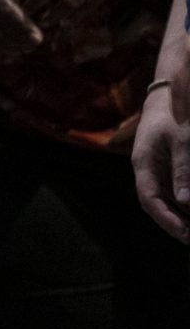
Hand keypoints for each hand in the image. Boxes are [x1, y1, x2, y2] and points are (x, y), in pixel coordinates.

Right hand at [0, 0, 41, 52]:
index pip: (8, 11)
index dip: (23, 25)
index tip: (39, 38)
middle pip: (7, 32)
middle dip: (28, 39)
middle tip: (49, 36)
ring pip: (1, 41)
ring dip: (21, 45)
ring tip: (39, 41)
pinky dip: (9, 47)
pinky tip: (22, 47)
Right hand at [135, 75, 189, 244]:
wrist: (169, 94)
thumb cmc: (175, 115)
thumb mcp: (182, 141)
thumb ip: (183, 171)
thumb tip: (185, 203)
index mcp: (143, 163)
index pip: (149, 199)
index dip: (166, 219)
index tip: (185, 234)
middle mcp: (146, 169)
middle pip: (154, 203)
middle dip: (172, 223)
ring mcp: (155, 167)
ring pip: (163, 198)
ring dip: (178, 215)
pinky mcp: (165, 164)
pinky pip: (171, 189)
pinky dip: (182, 202)